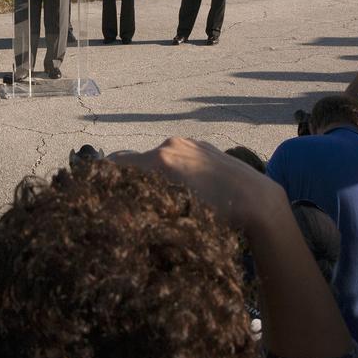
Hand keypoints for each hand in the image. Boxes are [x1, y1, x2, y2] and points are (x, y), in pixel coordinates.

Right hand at [111, 137, 289, 234]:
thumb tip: (120, 205)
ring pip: (156, 158)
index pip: (115, 163)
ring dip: (151, 174)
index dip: (103, 179)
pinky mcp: (203, 145)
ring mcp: (188, 143)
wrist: (258, 202)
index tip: (98, 195)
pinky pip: (176, 155)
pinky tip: (181, 188)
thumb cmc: (218, 214)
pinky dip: (170, 169)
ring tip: (158, 197)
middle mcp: (171, 145)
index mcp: (160, 159)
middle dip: (127, 178)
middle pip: (134, 159)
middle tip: (126, 201)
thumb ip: (144, 201)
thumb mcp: (175, 213)